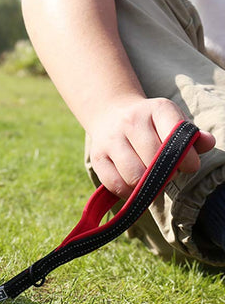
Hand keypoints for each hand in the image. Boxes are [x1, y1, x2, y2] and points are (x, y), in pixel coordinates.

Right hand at [86, 97, 215, 198]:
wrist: (110, 112)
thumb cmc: (151, 123)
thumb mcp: (172, 120)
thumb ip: (192, 135)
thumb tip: (207, 142)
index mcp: (156, 109)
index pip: (174, 137)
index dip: (185, 158)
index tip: (188, 166)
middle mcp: (131, 121)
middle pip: (154, 161)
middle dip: (166, 174)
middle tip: (168, 173)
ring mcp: (111, 139)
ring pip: (134, 175)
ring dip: (148, 186)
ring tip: (152, 182)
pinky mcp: (97, 156)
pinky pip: (114, 184)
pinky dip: (129, 193)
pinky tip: (135, 188)